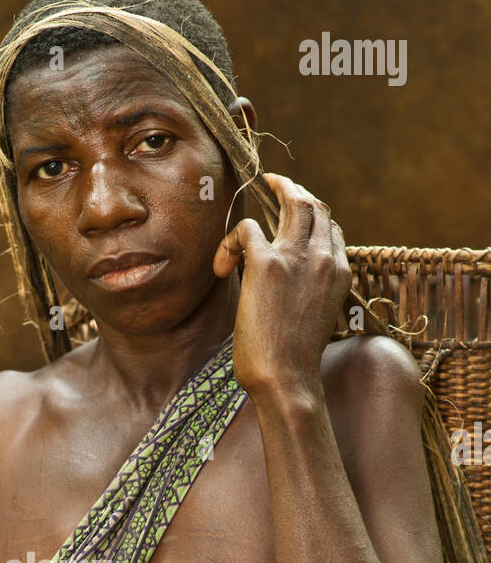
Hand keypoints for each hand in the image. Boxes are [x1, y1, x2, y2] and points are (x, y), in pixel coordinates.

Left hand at [213, 172, 352, 401]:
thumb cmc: (294, 363)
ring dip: (275, 189)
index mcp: (341, 274)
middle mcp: (325, 258)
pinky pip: (246, 228)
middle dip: (295, 190)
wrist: (287, 379)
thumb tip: (285, 292)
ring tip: (258, 187)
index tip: (290, 221)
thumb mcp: (314, 321)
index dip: (311, 220)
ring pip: (292, 201)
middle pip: (315, 206)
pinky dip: (230, 240)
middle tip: (276, 183)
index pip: (332, 230)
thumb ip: (308, 295)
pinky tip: (221, 267)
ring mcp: (297, 257)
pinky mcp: (266, 263)